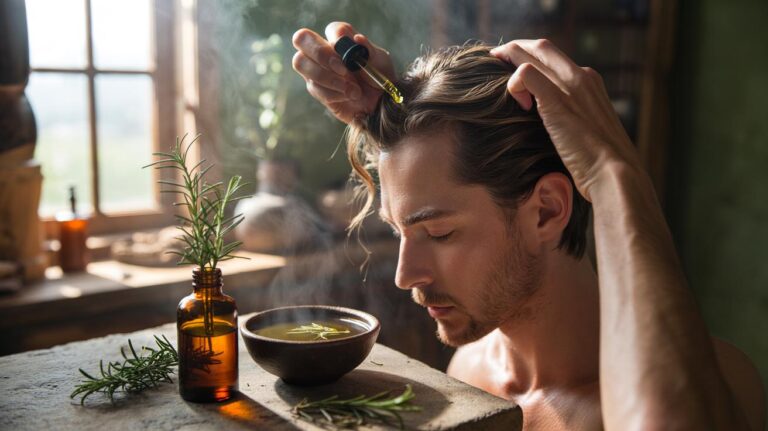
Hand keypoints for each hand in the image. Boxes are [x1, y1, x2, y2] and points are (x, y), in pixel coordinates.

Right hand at [292, 22, 395, 123]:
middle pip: (301, 39)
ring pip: (301, 63)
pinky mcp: (316, 89)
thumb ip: (369, 50)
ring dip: (329, 79)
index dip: (336, 39)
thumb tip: (357, 39)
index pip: (330, 29)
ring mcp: (316, 69)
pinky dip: (334, 94)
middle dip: (321, 55)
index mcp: (342, 39)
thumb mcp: (381, 63)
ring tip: (353, 91)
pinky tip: (348, 97)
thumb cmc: (379, 78)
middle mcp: (324, 50)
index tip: (349, 55)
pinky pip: (315, 88)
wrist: (379, 105)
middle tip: (343, 71)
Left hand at [491, 39, 641, 200]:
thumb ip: (571, 121)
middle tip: (495, 61)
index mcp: (590, 82)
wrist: (615, 174)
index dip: (530, 57)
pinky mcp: (557, 100)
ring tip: (493, 73)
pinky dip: (513, 84)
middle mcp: (582, 76)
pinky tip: (518, 105)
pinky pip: (525, 74)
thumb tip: (555, 129)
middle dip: (514, 50)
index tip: (512, 68)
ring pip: (531, 53)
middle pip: (541, 46)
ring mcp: (571, 85)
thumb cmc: (601, 164)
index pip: (554, 56)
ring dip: (508, 59)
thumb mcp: (587, 133)